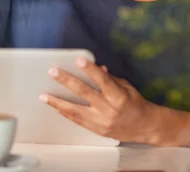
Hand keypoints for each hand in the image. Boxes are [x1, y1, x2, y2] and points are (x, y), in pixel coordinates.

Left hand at [40, 58, 177, 144]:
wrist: (145, 127)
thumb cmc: (136, 103)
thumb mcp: (126, 87)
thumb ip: (109, 78)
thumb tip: (95, 67)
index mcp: (119, 97)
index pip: (103, 81)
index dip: (90, 70)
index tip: (79, 59)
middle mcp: (109, 110)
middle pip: (85, 94)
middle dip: (67, 82)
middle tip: (53, 72)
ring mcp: (101, 122)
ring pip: (76, 111)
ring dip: (58, 102)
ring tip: (44, 96)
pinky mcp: (97, 130)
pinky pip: (78, 121)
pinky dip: (65, 113)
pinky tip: (55, 107)